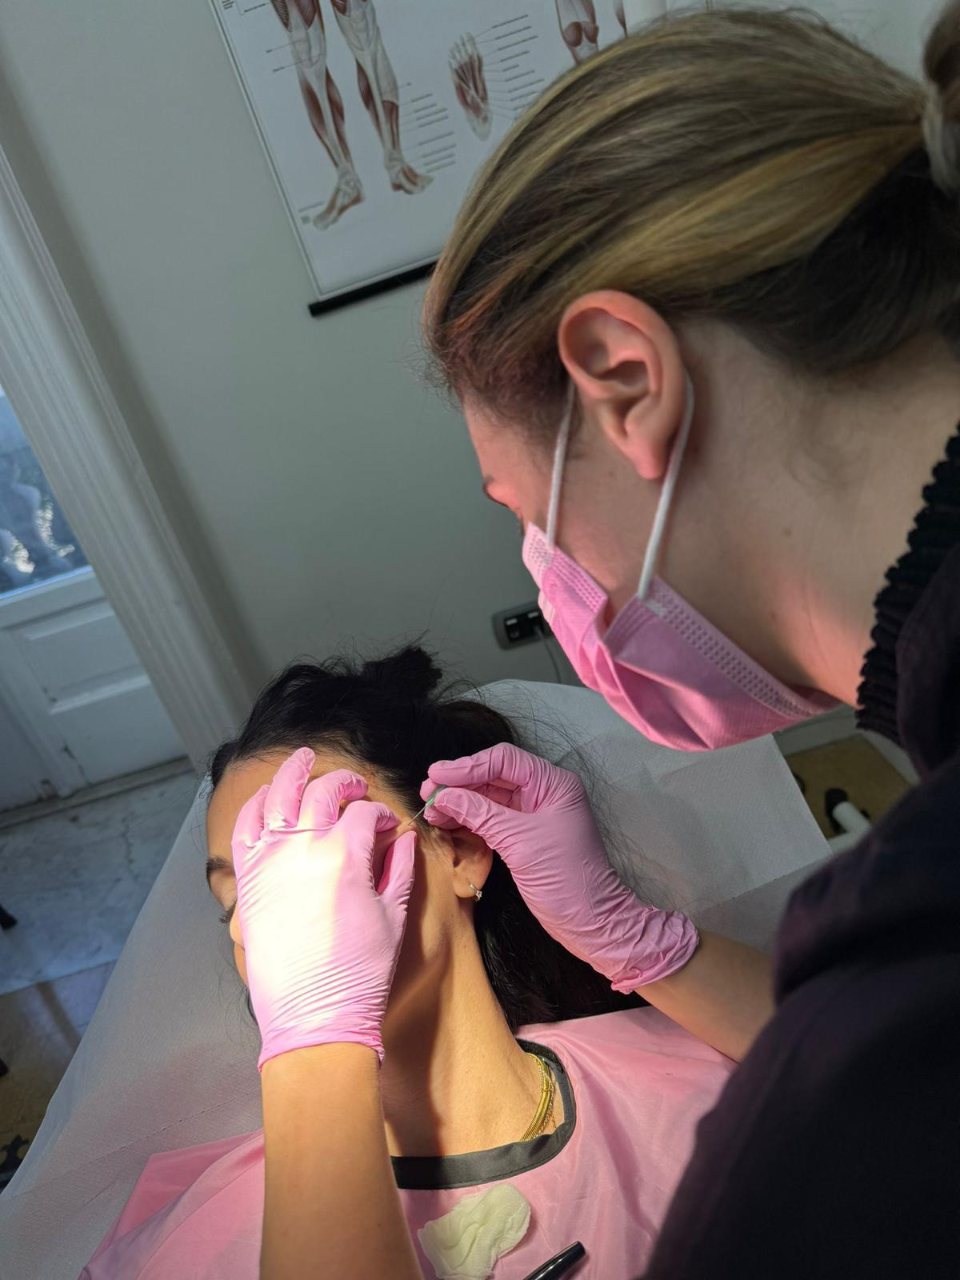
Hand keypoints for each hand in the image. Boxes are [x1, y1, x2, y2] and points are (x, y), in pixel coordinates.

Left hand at [232, 747, 415, 1066]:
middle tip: (354, 786)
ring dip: (292, 773)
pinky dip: (256, 804)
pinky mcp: (248, 880)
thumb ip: (399, 868)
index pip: (365, 813)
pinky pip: (246, 827)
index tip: (388, 827)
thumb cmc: (359, 973)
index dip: (381, 815)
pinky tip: (267, 796)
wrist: (314, 1018)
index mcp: (344, 855)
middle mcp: (303, 848)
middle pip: (322, 792)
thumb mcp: (394, 916)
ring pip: (277, 796)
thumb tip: (402, 836)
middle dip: (344, 783)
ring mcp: (269, 861)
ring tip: (303, 759)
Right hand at [422, 743, 696, 990]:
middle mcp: (543, 792)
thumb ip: (481, 814)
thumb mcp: (520, 842)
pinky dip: (469, 818)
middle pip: (493, 776)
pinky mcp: (524, 836)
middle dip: (459, 783)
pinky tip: (447, 821)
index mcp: (553, 783)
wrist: (591, 922)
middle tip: (427, 792)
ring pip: (489, 797)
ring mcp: (533, 814)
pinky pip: (491, 818)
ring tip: (431, 809)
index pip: (503, 760)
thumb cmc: (565, 879)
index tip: (436, 774)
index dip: (467, 766)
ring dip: (460, 801)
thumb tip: (443, 795)